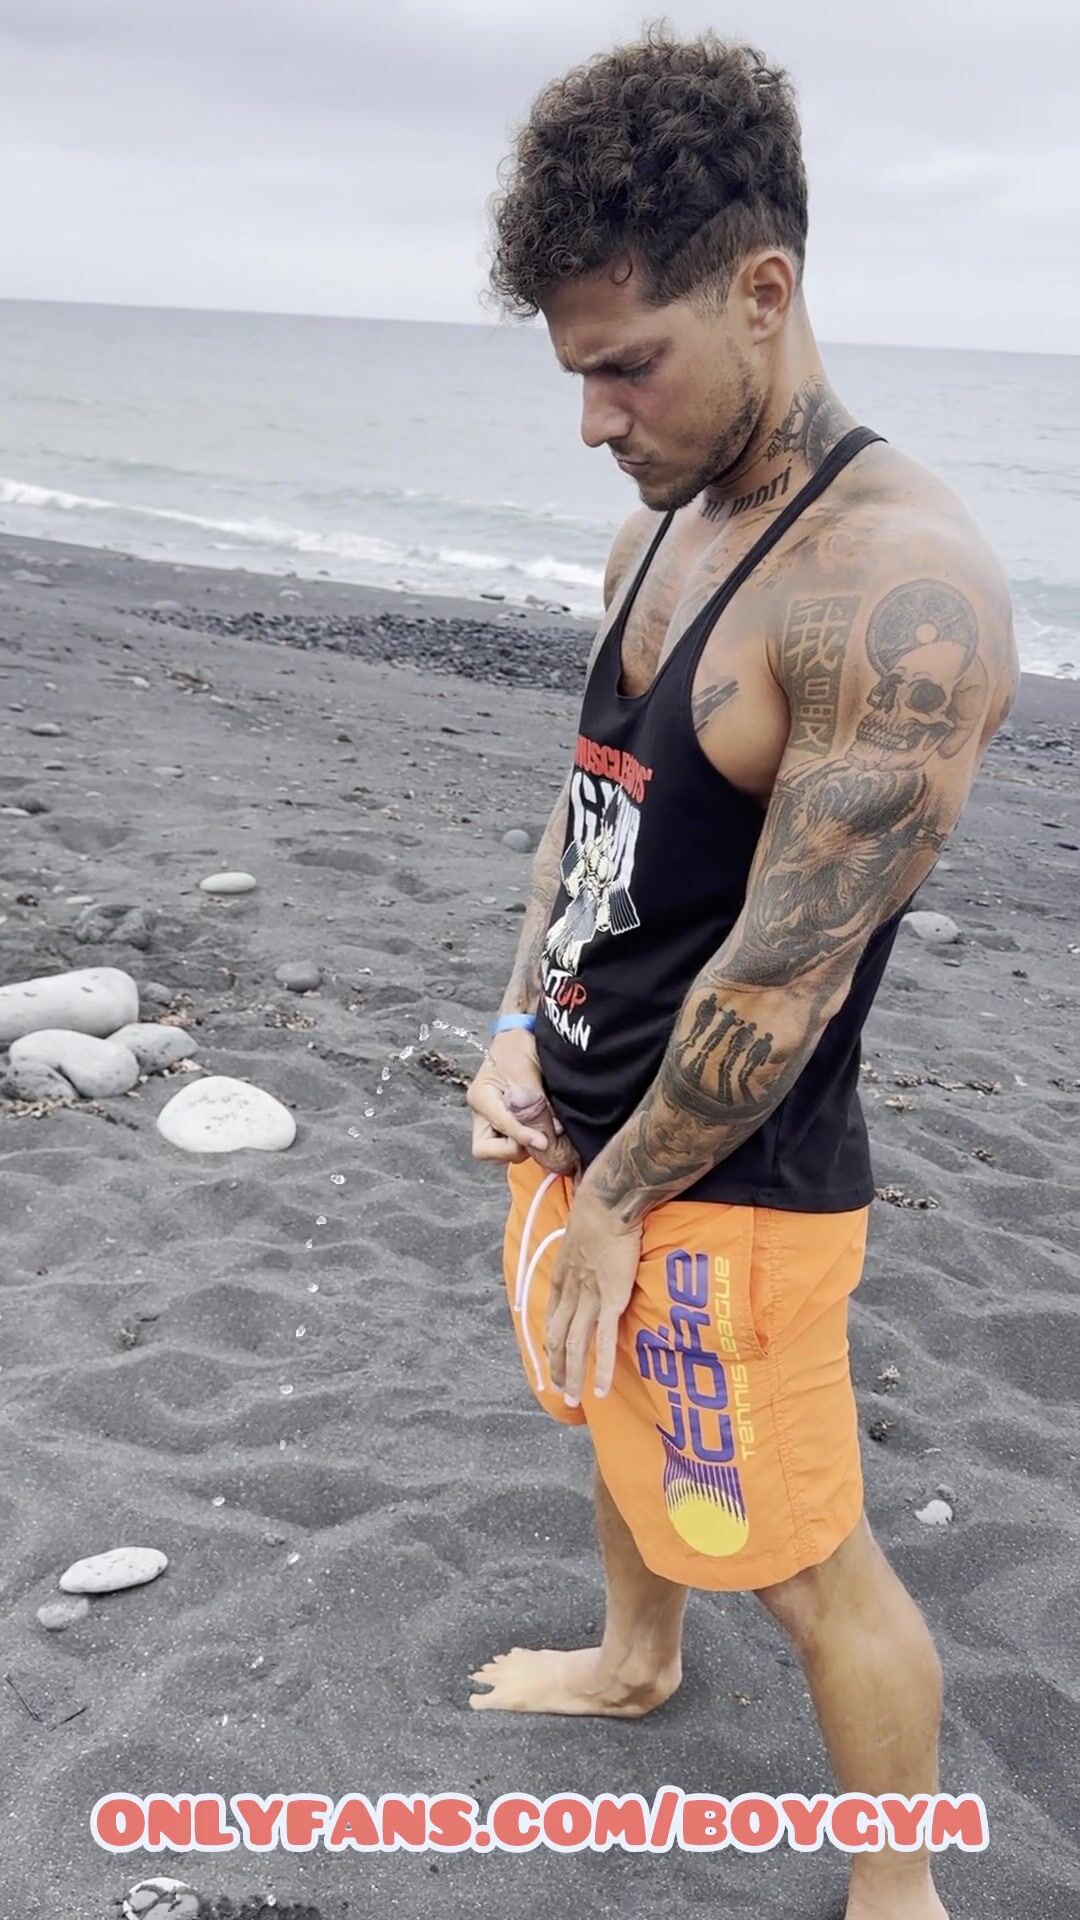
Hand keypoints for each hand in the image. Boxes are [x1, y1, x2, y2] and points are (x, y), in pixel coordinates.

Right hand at [466, 1027, 579, 1180]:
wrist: (521, 1039)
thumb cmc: (519, 1047)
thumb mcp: (525, 1067)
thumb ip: (531, 1100)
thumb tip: (540, 1132)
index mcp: (481, 1097)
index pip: (500, 1126)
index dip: (523, 1136)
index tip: (544, 1142)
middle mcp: (482, 1114)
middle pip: (486, 1150)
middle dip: (513, 1148)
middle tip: (539, 1136)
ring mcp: (493, 1122)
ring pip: (501, 1151)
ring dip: (524, 1146)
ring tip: (546, 1128)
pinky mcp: (506, 1126)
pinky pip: (514, 1144)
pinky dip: (529, 1141)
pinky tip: (545, 1128)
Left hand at [545, 1182, 641, 1405]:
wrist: (607, 1203)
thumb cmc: (599, 1210)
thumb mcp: (582, 1232)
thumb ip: (584, 1248)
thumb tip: (592, 1245)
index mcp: (562, 1277)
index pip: (553, 1318)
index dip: (551, 1342)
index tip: (552, 1359)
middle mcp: (570, 1292)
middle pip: (557, 1338)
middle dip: (556, 1367)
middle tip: (559, 1391)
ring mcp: (588, 1298)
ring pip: (575, 1346)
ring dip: (573, 1375)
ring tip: (573, 1399)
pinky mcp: (610, 1300)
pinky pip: (604, 1341)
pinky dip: (602, 1368)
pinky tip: (602, 1388)